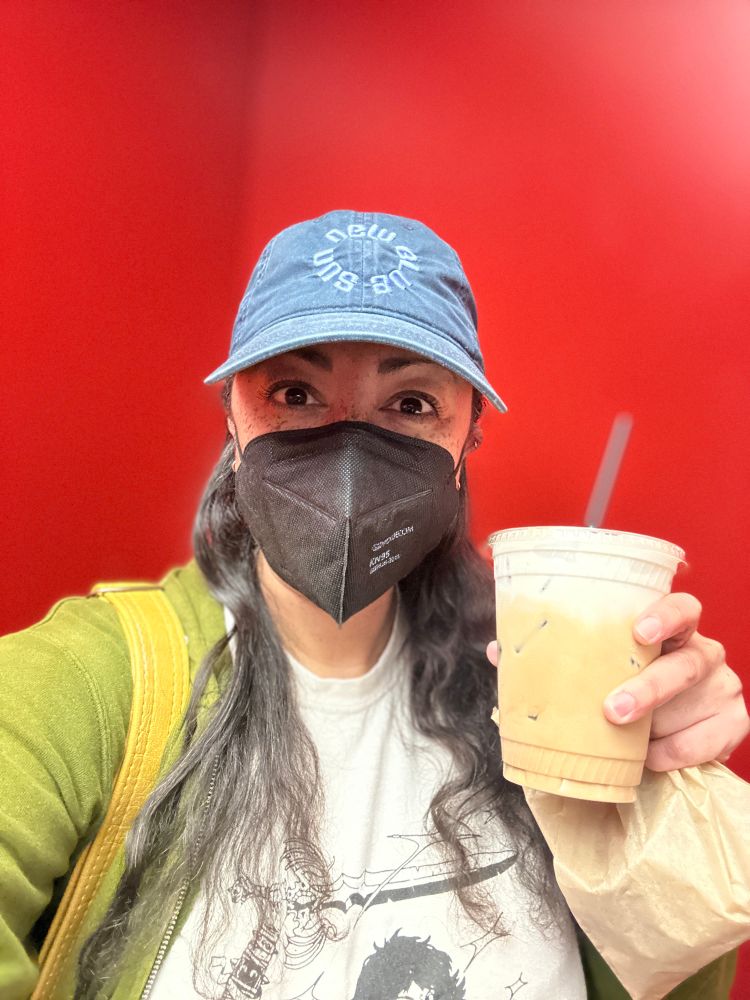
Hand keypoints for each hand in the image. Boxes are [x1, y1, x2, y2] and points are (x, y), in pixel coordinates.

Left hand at [485, 593, 748, 770]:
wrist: (666, 738)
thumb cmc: (625, 690)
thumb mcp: (594, 671)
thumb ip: (554, 658)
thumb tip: (500, 651)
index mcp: (670, 631)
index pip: (682, 608)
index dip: (665, 614)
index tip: (640, 630)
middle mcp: (702, 653)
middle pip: (687, 663)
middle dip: (650, 687)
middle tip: (613, 709)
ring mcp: (723, 688)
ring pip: (696, 705)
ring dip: (658, 727)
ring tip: (630, 744)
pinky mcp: (734, 724)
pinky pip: (707, 742)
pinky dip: (676, 753)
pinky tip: (652, 759)